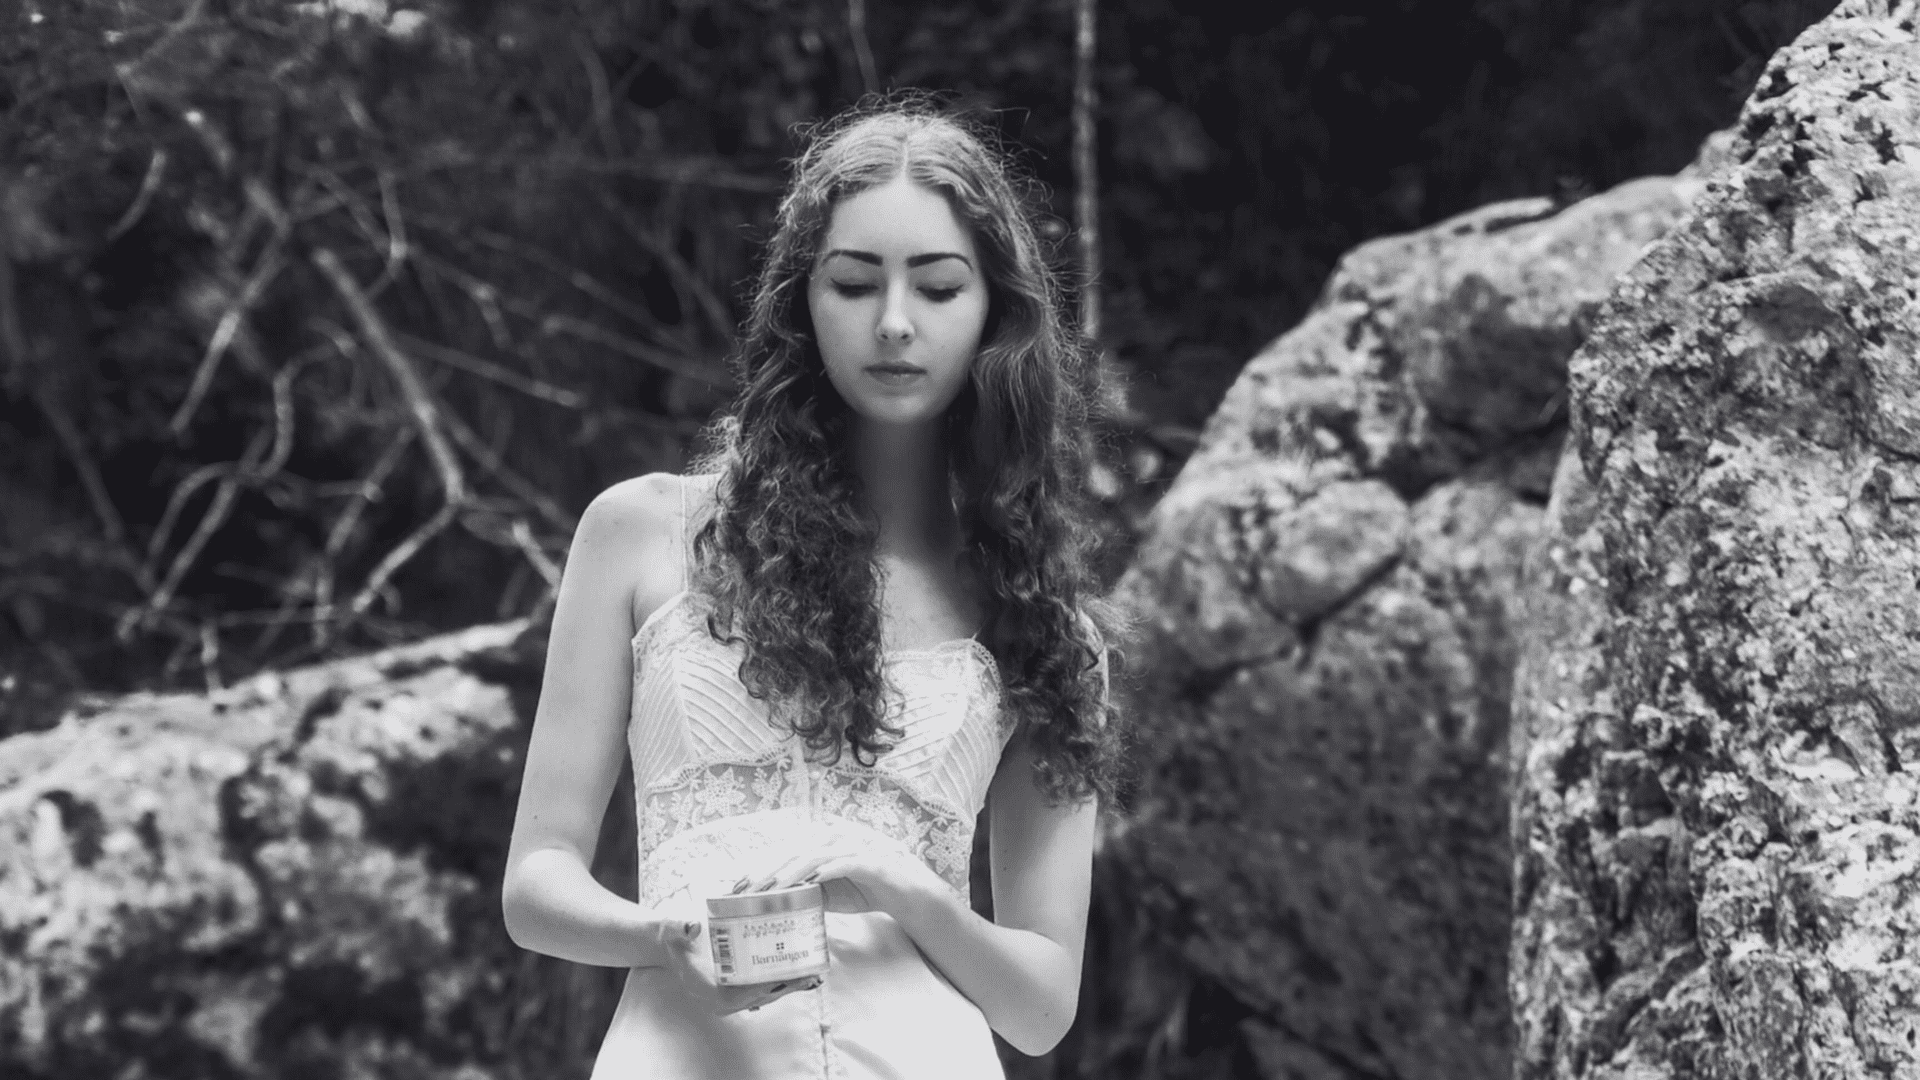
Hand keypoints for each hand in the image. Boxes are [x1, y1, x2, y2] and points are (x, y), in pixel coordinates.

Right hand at [644, 915, 822, 1015]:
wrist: (671, 940)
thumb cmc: (673, 934)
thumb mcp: (673, 927)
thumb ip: (679, 927)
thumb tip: (691, 927)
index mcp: (705, 989)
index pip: (737, 996)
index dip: (761, 989)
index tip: (782, 978)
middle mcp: (719, 998)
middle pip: (758, 997)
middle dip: (785, 987)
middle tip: (811, 974)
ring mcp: (730, 996)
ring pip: (764, 996)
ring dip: (789, 987)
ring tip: (814, 974)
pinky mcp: (738, 988)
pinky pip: (764, 989)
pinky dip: (783, 982)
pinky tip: (803, 973)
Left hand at [736, 843, 947, 921]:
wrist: (907, 895)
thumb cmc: (866, 890)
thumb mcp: (830, 894)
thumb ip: (806, 892)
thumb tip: (774, 904)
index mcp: (823, 843)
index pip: (786, 852)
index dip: (761, 866)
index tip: (737, 885)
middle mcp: (836, 838)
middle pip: (794, 850)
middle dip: (768, 869)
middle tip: (745, 888)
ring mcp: (854, 847)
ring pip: (815, 854)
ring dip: (791, 870)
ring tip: (771, 886)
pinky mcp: (871, 860)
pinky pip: (845, 862)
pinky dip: (826, 870)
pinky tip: (810, 881)